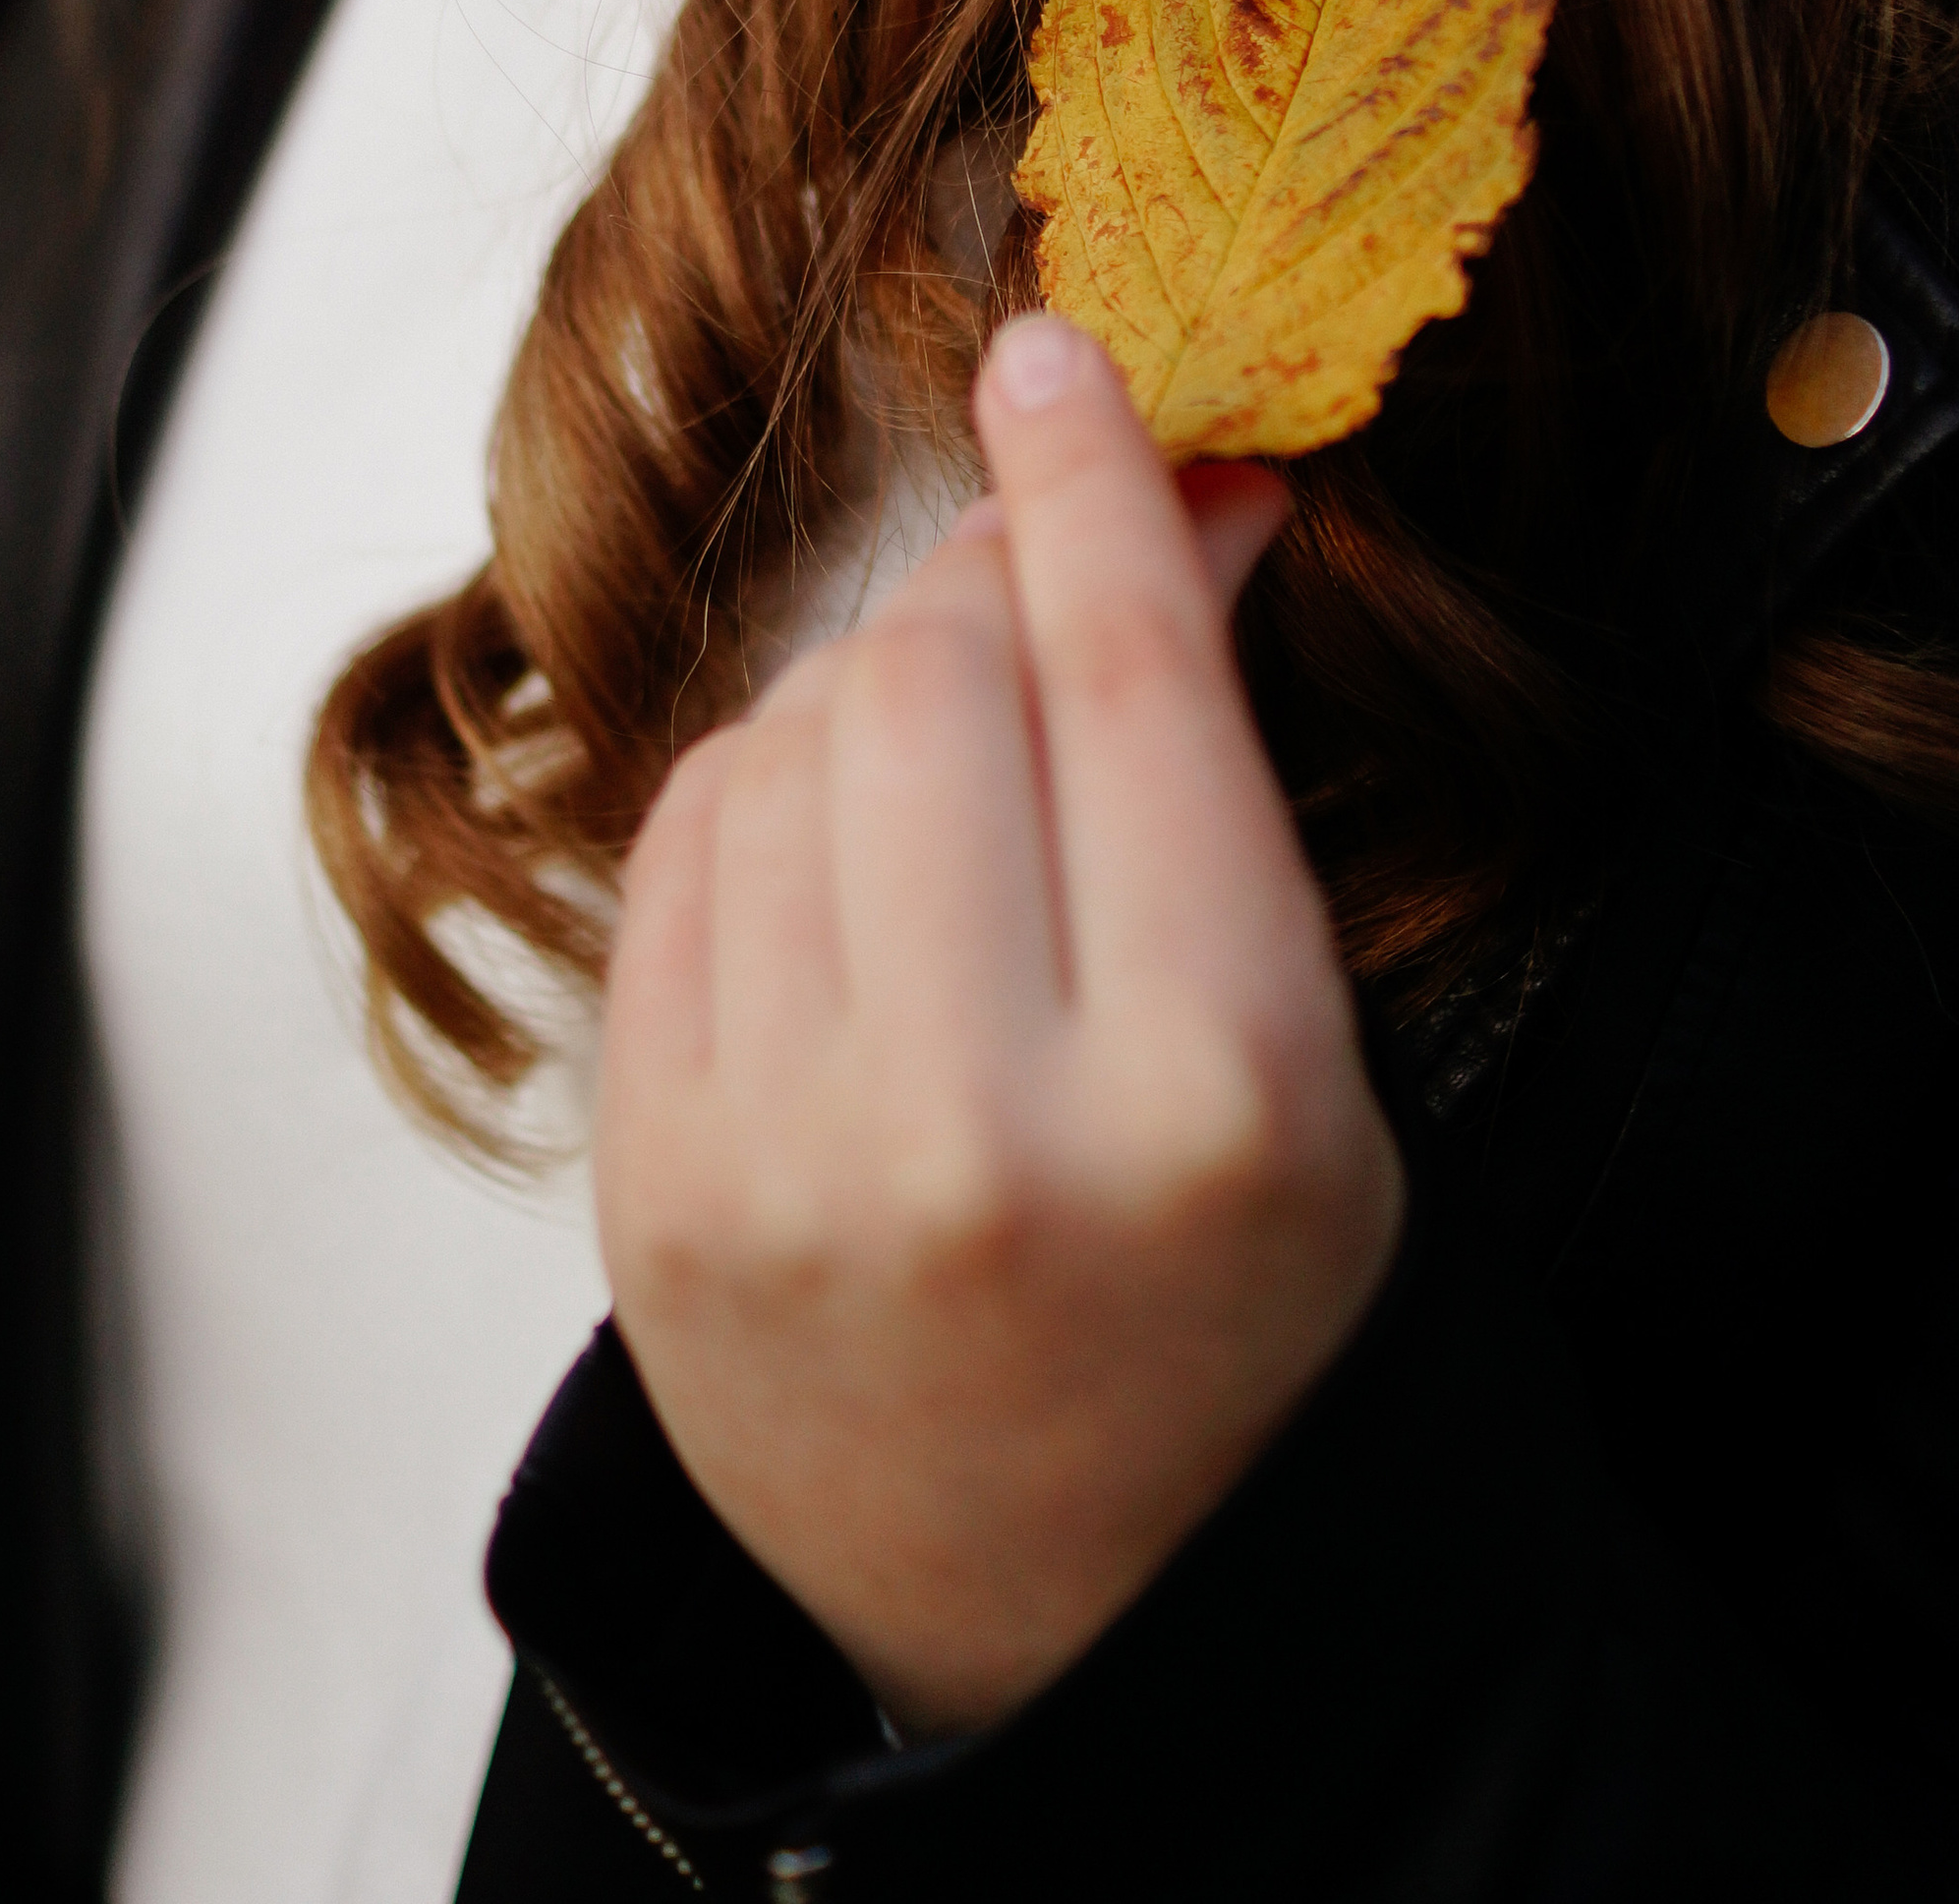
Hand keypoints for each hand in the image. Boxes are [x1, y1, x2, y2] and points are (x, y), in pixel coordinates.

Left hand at [594, 313, 1404, 1738]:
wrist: (1062, 1608)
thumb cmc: (1227, 1313)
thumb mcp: (1311, 1053)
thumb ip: (1220, 767)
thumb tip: (1167, 482)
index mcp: (1206, 1095)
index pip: (1123, 681)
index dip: (1093, 480)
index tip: (1061, 351)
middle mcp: (976, 1129)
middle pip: (933, 676)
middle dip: (992, 579)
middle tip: (1042, 573)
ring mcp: (779, 1162)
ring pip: (786, 731)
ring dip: (875, 681)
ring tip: (958, 760)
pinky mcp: (646, 1185)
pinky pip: (680, 844)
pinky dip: (765, 786)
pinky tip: (844, 845)